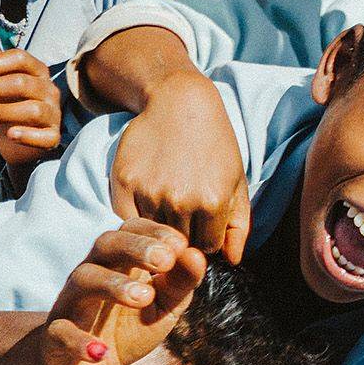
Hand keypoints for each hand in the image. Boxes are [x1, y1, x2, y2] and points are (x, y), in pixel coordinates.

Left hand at [0, 47, 60, 169]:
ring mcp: (53, 114)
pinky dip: (27, 135)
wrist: (16, 141)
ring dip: (3, 111)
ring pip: (33, 110)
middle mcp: (49, 90)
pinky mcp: (53, 137)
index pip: (21, 59)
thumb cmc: (7, 106)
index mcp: (37, 72)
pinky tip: (10, 134)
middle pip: (22, 83)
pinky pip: (45, 137)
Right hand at [35, 218, 206, 364]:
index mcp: (118, 262)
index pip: (130, 230)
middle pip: (105, 244)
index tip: (180, 244)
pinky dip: (78, 341)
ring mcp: (71, 303)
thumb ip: (181, 283)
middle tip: (165, 261)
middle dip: (136, 248)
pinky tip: (100, 351)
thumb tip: (197, 254)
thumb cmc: (127, 328)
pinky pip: (61, 332)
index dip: (153, 231)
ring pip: (84, 279)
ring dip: (113, 285)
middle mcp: (92, 273)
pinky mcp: (56, 336)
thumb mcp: (163, 307)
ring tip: (144, 298)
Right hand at [108, 66, 249, 262]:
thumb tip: (232, 261)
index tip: (203, 219)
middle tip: (184, 207)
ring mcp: (150, 191)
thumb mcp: (236, 181)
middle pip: (179, 244)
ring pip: (153, 233)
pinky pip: (128, 218)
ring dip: (159, 224)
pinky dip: (137, 214)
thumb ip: (238, 226)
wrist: (180, 103)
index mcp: (213, 202)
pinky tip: (148, 196)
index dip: (205, 236)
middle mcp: (180, 201)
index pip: (207, 248)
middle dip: (183, 233)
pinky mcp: (125, 182)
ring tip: (168, 198)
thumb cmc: (215, 143)